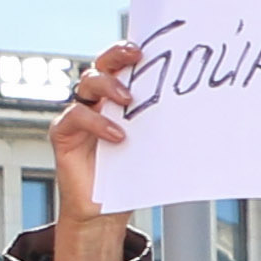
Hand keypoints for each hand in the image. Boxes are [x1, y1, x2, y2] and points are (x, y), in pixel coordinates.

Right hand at [39, 36, 148, 260]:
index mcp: (116, 98)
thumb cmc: (130, 174)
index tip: (147, 49)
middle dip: (117, 55)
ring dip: (108, 86)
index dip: (128, 51)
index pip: (120, 65)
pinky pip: (75, 117)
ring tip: (128, 100)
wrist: (105, 211)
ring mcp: (78, 114)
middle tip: (135, 58)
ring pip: (87, 82)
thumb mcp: (151, 144)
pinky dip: (96, 122)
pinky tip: (116, 136)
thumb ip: (161, 124)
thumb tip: (197, 110)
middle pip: (101, 64)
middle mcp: (95, 100)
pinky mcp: (63, 133)